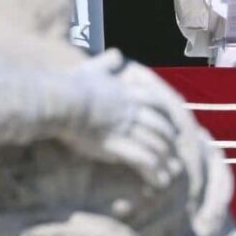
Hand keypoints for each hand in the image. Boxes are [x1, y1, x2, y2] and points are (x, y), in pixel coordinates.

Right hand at [60, 60, 181, 189]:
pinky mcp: (116, 145)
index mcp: (127, 93)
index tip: (171, 123)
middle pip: (160, 125)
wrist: (61, 100)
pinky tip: (158, 181)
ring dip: (165, 160)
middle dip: (169, 140)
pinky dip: (154, 171)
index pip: (156, 102)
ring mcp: (125, 128)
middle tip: (174, 151)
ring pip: (155, 144)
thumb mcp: (93, 68)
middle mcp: (131, 110)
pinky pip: (143, 160)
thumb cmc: (71, 85)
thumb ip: (107, 62)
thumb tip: (116, 54)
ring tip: (170, 172)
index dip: (166, 113)